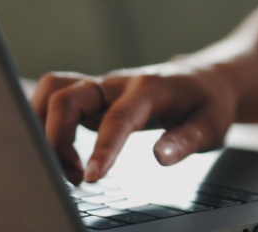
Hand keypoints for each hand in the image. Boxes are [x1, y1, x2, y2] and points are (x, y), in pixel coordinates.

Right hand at [30, 61, 238, 184]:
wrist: (206, 79)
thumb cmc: (209, 103)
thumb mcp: (212, 124)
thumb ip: (188, 139)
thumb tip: (161, 157)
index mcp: (149, 89)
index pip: (117, 118)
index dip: (102, 148)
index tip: (91, 178)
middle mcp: (119, 83)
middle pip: (67, 97)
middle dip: (57, 139)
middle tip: (77, 178)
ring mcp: (103, 86)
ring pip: (53, 90)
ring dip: (44, 126)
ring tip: (66, 166)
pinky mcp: (94, 95)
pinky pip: (56, 96)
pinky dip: (44, 119)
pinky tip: (56, 148)